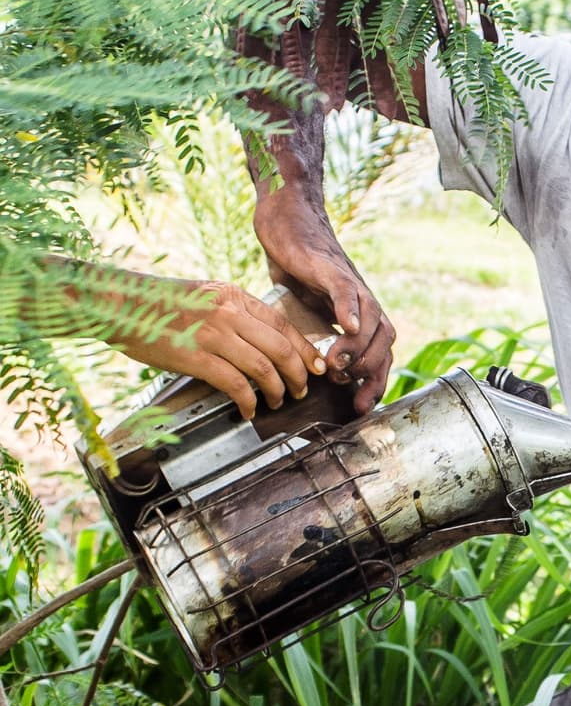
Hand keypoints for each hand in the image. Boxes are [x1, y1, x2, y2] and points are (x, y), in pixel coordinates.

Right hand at [114, 280, 326, 420]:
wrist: (118, 304)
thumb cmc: (159, 304)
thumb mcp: (206, 296)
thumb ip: (235, 312)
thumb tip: (264, 340)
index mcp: (233, 296)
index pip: (284, 325)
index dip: (306, 350)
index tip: (317, 368)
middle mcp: (228, 312)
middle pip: (281, 348)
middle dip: (299, 375)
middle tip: (302, 390)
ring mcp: (213, 334)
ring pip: (264, 368)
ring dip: (278, 390)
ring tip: (279, 402)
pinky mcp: (195, 356)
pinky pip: (235, 384)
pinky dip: (248, 401)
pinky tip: (249, 410)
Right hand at [253, 182, 395, 414]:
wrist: (285, 220)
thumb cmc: (295, 267)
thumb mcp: (306, 311)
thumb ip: (313, 337)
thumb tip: (309, 370)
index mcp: (357, 317)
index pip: (379, 356)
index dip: (374, 383)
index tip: (362, 406)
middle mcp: (362, 303)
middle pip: (385, 342)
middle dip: (372, 371)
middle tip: (348, 387)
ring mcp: (350, 284)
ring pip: (372, 320)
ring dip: (359, 347)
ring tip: (339, 364)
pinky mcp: (330, 268)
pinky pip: (348, 290)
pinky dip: (350, 309)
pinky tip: (347, 326)